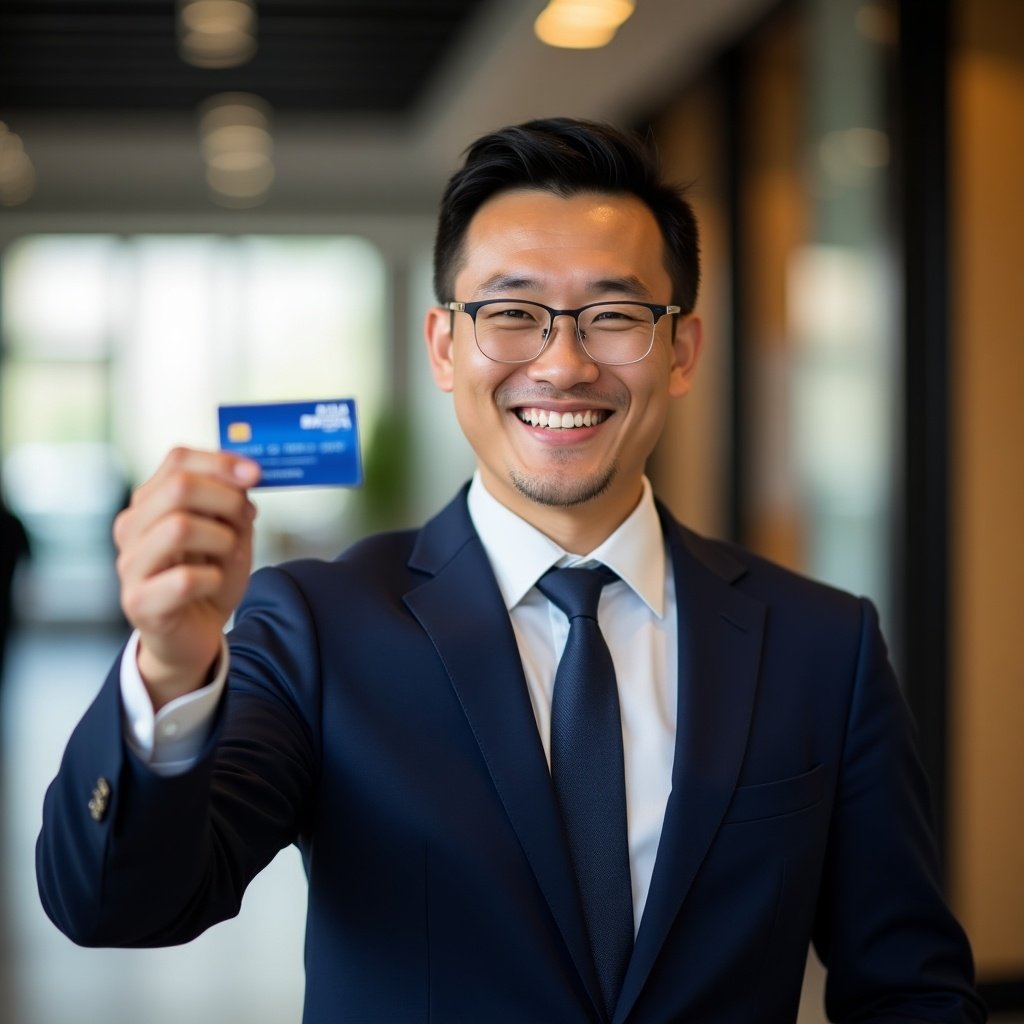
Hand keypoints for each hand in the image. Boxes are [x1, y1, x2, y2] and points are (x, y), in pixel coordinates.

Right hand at [113, 447, 260, 709]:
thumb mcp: (230, 535)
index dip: (220, 461)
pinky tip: (215, 585)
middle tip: (247, 518)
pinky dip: (214, 579)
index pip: (178, 460)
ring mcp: (130, 565)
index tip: (256, 473)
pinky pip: (186, 579)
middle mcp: (131, 528)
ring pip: (179, 527)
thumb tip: (246, 476)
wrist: (193, 636)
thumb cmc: (209, 579)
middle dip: (227, 499)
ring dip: (221, 540)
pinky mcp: (139, 602)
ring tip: (230, 556)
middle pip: (179, 487)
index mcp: (150, 503)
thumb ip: (234, 505)